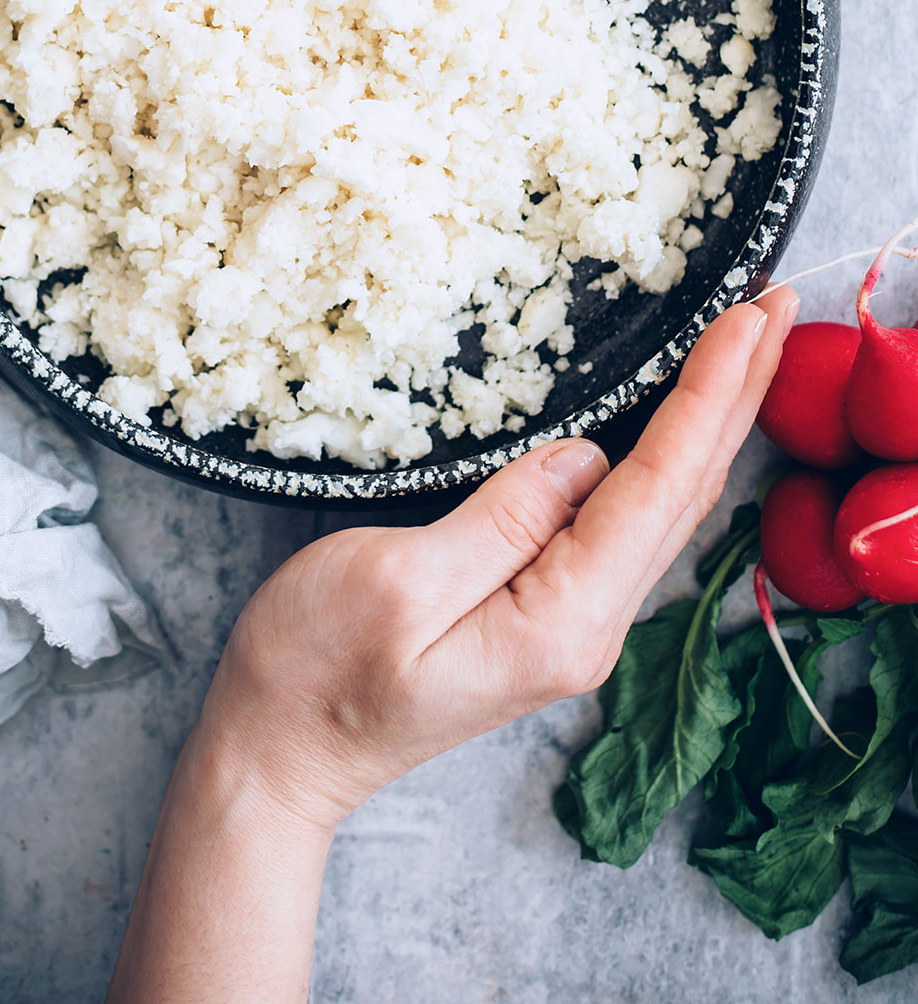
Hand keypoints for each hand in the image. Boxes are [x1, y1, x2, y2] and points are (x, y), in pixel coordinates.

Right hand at [110, 286, 797, 1002]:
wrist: (280, 752)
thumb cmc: (313, 670)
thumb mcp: (393, 581)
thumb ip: (499, 519)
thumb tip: (582, 459)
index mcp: (559, 621)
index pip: (657, 489)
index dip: (707, 397)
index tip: (748, 319)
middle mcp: (587, 629)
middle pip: (686, 497)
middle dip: (737, 395)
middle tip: (779, 306)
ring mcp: (571, 625)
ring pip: (666, 509)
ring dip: (712, 422)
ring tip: (750, 348)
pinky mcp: (544, 613)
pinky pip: (628, 524)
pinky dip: (668, 458)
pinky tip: (680, 428)